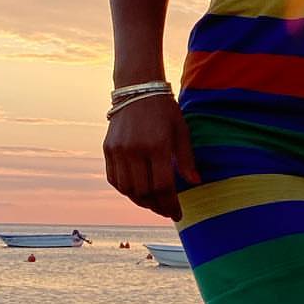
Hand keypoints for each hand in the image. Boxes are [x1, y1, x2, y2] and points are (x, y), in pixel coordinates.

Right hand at [103, 95, 200, 220]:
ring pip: (127, 189)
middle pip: (144, 191)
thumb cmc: (165, 111)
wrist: (137, 89)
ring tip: (154, 204)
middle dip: (157, 206)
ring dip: (141, 201)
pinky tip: (137, 192)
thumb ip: (187, 159)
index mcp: (157, 146)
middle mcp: (135, 150)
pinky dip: (125, 190)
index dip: (170, 204)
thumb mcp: (181, 131)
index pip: (163, 186)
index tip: (178, 214)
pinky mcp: (108, 149)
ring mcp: (118, 150)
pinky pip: (114, 179)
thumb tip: (195, 183)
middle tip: (166, 211)